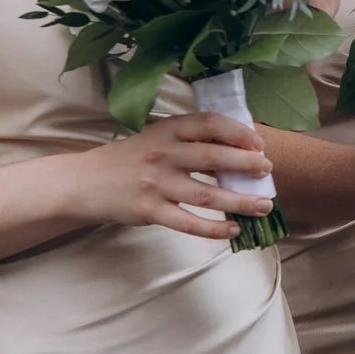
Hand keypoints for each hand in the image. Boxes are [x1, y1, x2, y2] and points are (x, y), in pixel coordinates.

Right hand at [72, 113, 273, 240]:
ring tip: (263, 205)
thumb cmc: (130, 158)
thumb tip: (239, 149)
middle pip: (212, 157)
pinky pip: (188, 223)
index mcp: (167, 131)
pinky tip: (233, 229)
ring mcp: (155, 184)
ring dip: (239, 201)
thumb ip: (191, 141)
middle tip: (268, 170)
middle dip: (246, 163)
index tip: (259, 142)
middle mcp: (162, 154)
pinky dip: (213, 229)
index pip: (208, 124)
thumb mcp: (157, 139)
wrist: (86, 183)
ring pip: (206, 195)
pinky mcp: (149, 211)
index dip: (238, 131)